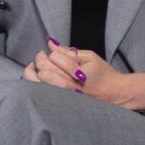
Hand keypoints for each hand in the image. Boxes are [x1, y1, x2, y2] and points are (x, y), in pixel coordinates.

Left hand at [29, 42, 144, 111]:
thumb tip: (51, 44)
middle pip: (45, 69)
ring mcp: (63, 94)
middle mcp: (69, 86)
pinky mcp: (58, 100)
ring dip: (34, 70)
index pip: (57, 58)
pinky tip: (36, 74)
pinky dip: (33, 80)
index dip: (54, 53)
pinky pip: (38, 90)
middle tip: (43, 55)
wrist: (111, 93)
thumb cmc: (102, 74)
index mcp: (79, 74)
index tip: (56, 52)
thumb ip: (70, 51)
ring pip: (38, 81)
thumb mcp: (90, 57)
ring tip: (37, 64)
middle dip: (42, 59)